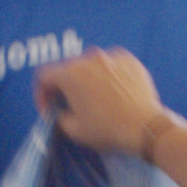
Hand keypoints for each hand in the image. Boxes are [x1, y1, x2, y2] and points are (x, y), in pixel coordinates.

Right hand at [37, 48, 164, 158]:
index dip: (41, 93)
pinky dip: (107, 75)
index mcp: (70, 74)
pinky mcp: (128, 59)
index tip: (49, 108)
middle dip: (65, 86)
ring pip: (90, 64)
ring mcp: (110, 56)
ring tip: (95, 98)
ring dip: (87, 78)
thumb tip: (60, 111)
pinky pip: (111, 64)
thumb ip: (58, 117)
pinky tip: (114, 92)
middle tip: (71, 104)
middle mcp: (88, 58)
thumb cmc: (106, 129)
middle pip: (68, 69)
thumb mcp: (74, 130)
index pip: (44, 76)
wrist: (145, 126)